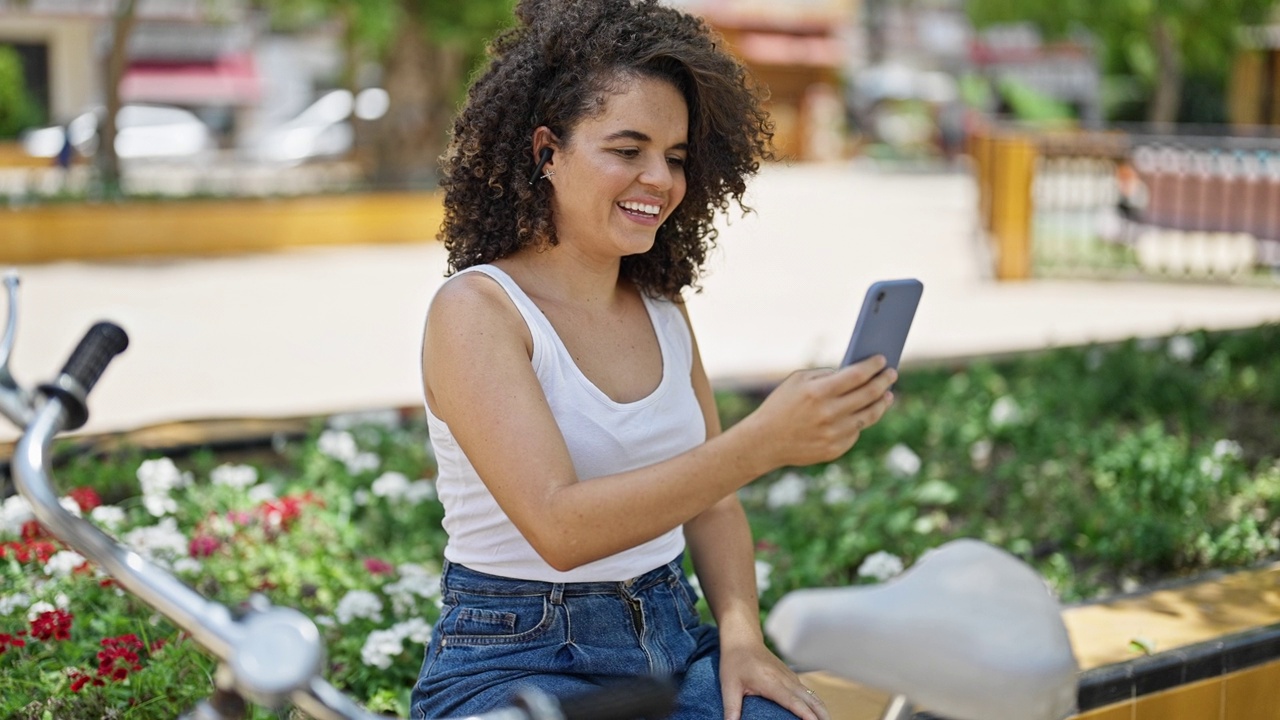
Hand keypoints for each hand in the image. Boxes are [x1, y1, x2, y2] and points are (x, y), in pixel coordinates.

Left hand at [718, 636, 828, 719]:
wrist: (742, 638)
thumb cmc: (735, 660)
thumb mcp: (729, 685)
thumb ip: (731, 708)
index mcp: (772, 682)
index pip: (794, 701)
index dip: (806, 714)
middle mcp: (785, 679)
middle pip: (810, 699)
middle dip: (821, 714)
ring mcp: (790, 676)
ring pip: (811, 694)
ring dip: (821, 709)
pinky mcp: (790, 676)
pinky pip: (807, 691)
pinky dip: (815, 702)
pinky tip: (815, 711)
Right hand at [745, 355, 895, 468]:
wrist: (765, 441)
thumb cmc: (781, 405)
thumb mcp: (797, 381)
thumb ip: (825, 375)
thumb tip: (855, 373)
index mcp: (818, 392)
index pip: (857, 375)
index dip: (873, 366)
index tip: (882, 360)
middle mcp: (829, 413)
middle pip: (869, 394)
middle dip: (883, 381)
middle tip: (891, 374)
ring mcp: (834, 434)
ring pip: (869, 415)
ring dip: (882, 402)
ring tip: (887, 394)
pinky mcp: (835, 449)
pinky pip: (856, 431)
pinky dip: (861, 420)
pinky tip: (864, 412)